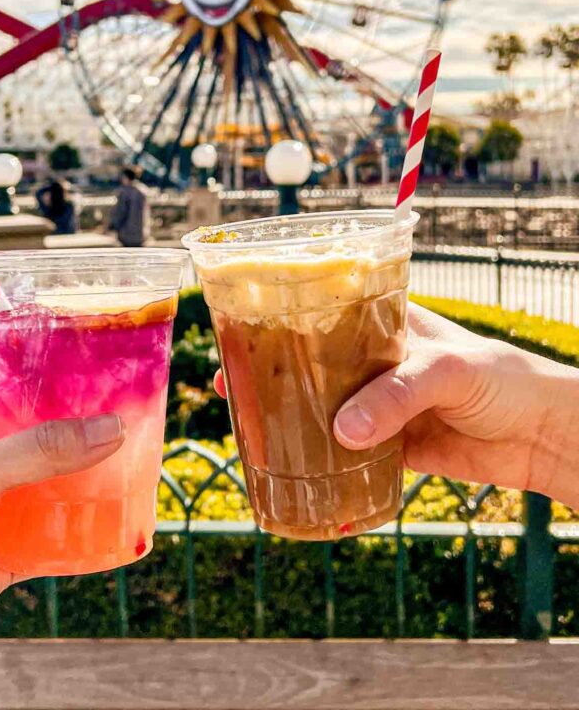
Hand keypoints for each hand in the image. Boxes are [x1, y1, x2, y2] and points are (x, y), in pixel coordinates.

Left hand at [0, 402, 123, 708]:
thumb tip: (111, 427)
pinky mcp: (5, 556)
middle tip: (134, 422)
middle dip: (84, 437)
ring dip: (88, 486)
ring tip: (135, 468)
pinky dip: (80, 535)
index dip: (57, 385)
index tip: (105, 376)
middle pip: (44, 443)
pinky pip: (54, 540)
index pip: (17, 395)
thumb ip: (41, 449)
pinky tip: (113, 525)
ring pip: (54, 491)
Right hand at [214, 303, 578, 503]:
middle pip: (313, 361)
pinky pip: (345, 453)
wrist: (543, 435)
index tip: (241, 326)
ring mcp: (380, 403)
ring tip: (249, 424)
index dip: (282, 316)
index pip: (324, 310)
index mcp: (385, 322)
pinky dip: (320, 460)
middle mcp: (375, 359)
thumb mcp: (448, 370)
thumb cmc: (503, 377)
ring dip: (290, 416)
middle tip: (231, 383)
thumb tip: (342, 431)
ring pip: (323, 406)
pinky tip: (290, 465)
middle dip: (272, 370)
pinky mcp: (390, 445)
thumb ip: (396, 394)